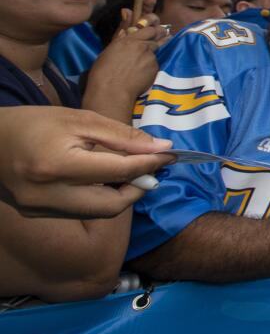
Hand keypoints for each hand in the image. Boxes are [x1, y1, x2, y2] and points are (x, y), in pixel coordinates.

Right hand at [0, 106, 171, 217]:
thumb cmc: (35, 122)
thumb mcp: (81, 120)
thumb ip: (121, 136)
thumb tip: (161, 148)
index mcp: (58, 166)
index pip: (118, 172)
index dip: (149, 163)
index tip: (170, 155)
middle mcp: (48, 195)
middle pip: (112, 205)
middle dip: (138, 188)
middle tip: (150, 167)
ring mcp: (41, 209)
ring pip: (99, 212)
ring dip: (121, 195)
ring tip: (129, 171)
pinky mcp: (38, 214)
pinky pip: (81, 211)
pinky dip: (100, 198)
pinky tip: (104, 179)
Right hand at [88, 8, 165, 104]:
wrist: (111, 91)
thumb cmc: (103, 71)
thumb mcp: (110, 49)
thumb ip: (121, 32)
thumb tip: (127, 11)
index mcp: (128, 39)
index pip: (148, 27)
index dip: (152, 27)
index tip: (153, 29)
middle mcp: (142, 45)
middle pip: (158, 35)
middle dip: (160, 35)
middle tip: (160, 37)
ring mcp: (150, 56)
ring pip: (158, 49)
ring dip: (155, 50)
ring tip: (145, 58)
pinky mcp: (155, 68)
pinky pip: (157, 63)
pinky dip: (152, 65)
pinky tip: (143, 72)